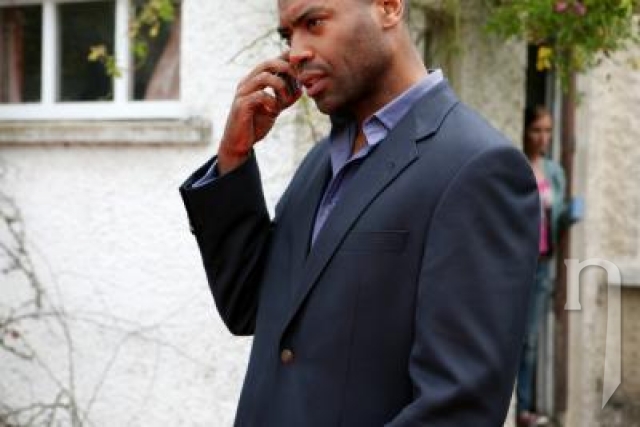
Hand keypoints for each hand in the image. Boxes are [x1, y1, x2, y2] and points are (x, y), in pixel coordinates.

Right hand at [217, 54, 300, 173]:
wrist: (240, 143)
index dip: (286, 59)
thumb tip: (300, 89)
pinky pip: (260, 96)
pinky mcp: (241, 105)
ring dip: (281, 87)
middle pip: (267, 63)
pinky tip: (274, 110)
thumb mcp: (274, 109)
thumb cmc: (256, 124)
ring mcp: (242, 93)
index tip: (302, 62)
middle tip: (298, 81)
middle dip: (286, 69)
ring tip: (285, 101)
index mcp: (254, 81)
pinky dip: (272, 101)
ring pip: (264, 77)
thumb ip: (285, 98)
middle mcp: (247, 83)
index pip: (271, 62)